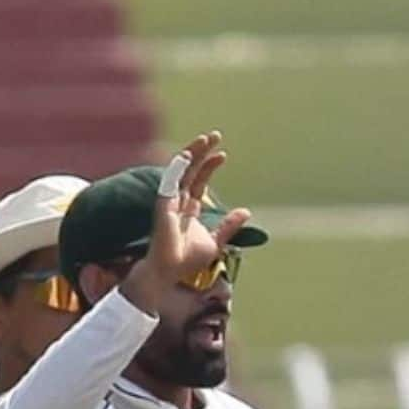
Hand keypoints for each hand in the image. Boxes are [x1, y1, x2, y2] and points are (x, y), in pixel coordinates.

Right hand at [124, 131, 253, 309]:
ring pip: (180, 170)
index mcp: (188, 207)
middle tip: (215, 135)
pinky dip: (178, 168)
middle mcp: (177, 200)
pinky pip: (169, 181)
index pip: (199, 180)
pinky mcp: (162, 205)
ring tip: (206, 139)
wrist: (169, 272)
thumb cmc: (186, 260)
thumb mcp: (215, 241)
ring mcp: (168, 201)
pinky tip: (188, 155)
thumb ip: (228, 226)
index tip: (223, 154)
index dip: (209, 166)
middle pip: (190, 169)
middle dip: (202, 151)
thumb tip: (246, 211)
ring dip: (192, 153)